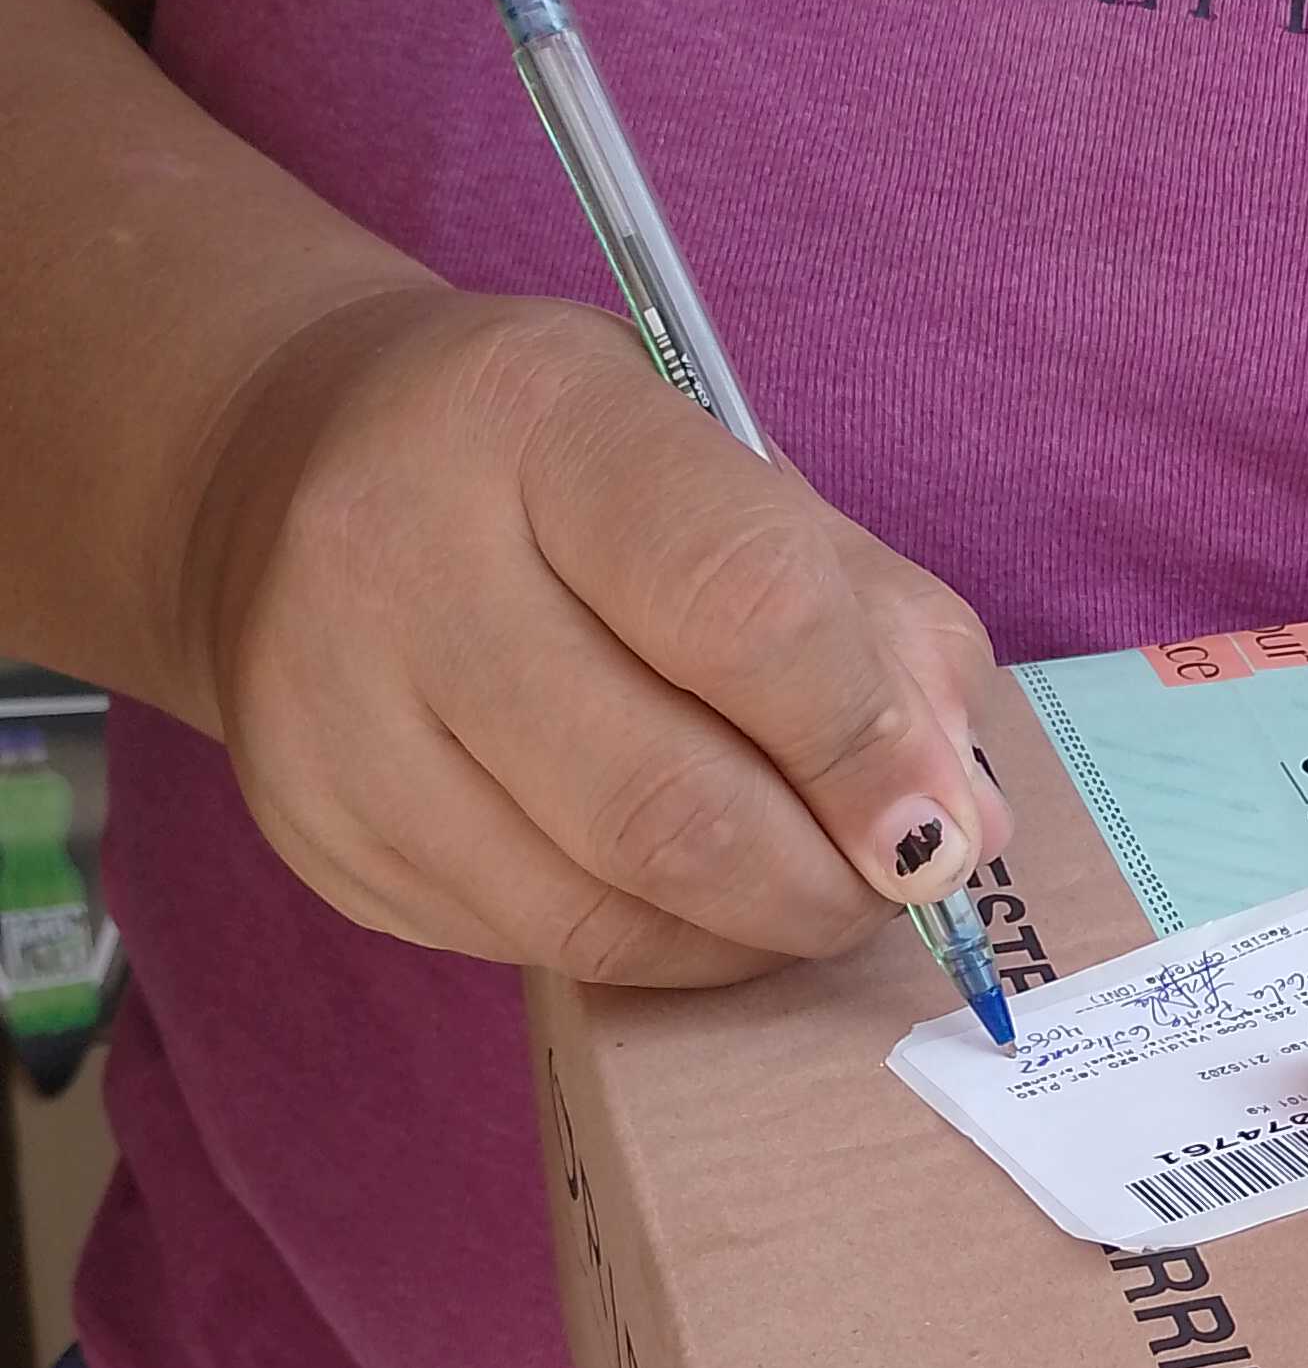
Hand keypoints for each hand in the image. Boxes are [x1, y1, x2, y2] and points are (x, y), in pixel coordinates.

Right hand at [181, 288, 1003, 984]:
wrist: (285, 472)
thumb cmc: (564, 471)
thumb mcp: (728, 468)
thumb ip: (872, 618)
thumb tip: (961, 815)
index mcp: (532, 419)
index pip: (737, 603)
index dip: (865, 744)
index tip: (948, 835)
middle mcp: (398, 557)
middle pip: (666, 802)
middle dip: (823, 881)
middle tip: (894, 883)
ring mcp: (331, 714)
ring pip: (600, 912)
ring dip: (751, 932)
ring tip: (809, 890)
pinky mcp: (320, 835)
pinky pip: (537, 947)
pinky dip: (660, 948)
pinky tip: (693, 898)